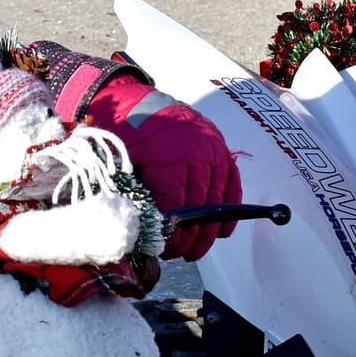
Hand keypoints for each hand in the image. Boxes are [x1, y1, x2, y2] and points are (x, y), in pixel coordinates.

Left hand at [84, 74, 241, 260]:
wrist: (140, 102)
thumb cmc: (127, 134)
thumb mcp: (122, 164)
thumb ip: (134, 196)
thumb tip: (140, 233)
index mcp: (169, 159)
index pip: (176, 210)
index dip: (171, 236)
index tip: (163, 250)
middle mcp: (197, 155)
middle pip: (199, 210)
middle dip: (188, 239)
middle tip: (177, 254)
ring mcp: (214, 152)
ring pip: (218, 202)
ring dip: (207, 232)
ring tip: (194, 249)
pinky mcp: (222, 151)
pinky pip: (233, 185)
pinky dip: (231, 210)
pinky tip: (223, 231)